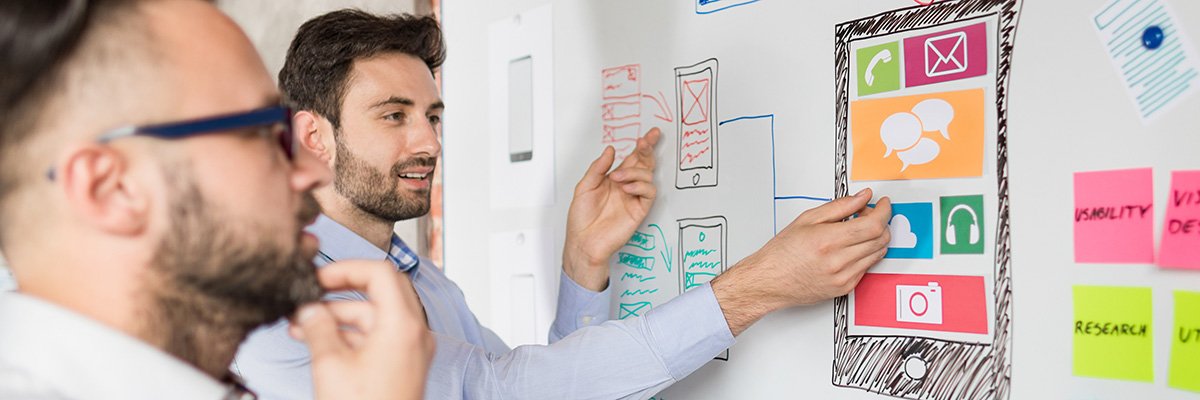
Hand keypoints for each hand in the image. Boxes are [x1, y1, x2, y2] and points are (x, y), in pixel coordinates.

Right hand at [290, 260, 433, 399]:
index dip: (346, 268)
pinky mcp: (403, 365)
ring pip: (375, 316)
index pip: (380, 272)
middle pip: (380, 290)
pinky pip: (378, 336)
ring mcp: (411, 349)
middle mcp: (413, 333)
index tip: (320, 277)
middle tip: (312, 294)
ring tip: (303, 324)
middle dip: (341, 291)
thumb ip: (318, 327)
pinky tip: (320, 340)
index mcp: (402, 324)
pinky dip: (352, 334)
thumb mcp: (330, 364)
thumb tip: (310, 309)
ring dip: (340, 316)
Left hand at [562, 128, 661, 290]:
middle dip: (648, 150)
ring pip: (647, 175)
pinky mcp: (639, 209)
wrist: (584, 242)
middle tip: (647, 140)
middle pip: (644, 163)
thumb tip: (610, 150)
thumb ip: (598, 168)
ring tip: (618, 178)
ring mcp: (633, 197)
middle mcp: (626, 186)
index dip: (642, 146)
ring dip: (634, 171)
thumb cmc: (581, 218)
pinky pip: (649, 192)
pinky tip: (627, 188)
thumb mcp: (584, 186)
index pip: (632, 159)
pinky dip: (640, 185)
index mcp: (613, 179)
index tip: (649, 134)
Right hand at [711, 188, 891, 334]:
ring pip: (877, 254)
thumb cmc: (782, 253)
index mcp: (828, 240)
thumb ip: (839, 206)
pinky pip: (868, 268)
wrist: (769, 281)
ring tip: (859, 231)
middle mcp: (838, 261)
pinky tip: (852, 248)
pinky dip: (866, 254)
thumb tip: (862, 197)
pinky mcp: (845, 288)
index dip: (884, 211)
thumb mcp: (807, 219)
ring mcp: (843, 277)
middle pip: (880, 239)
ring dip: (876, 238)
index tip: (884, 204)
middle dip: (881, 222)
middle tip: (869, 214)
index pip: (873, 224)